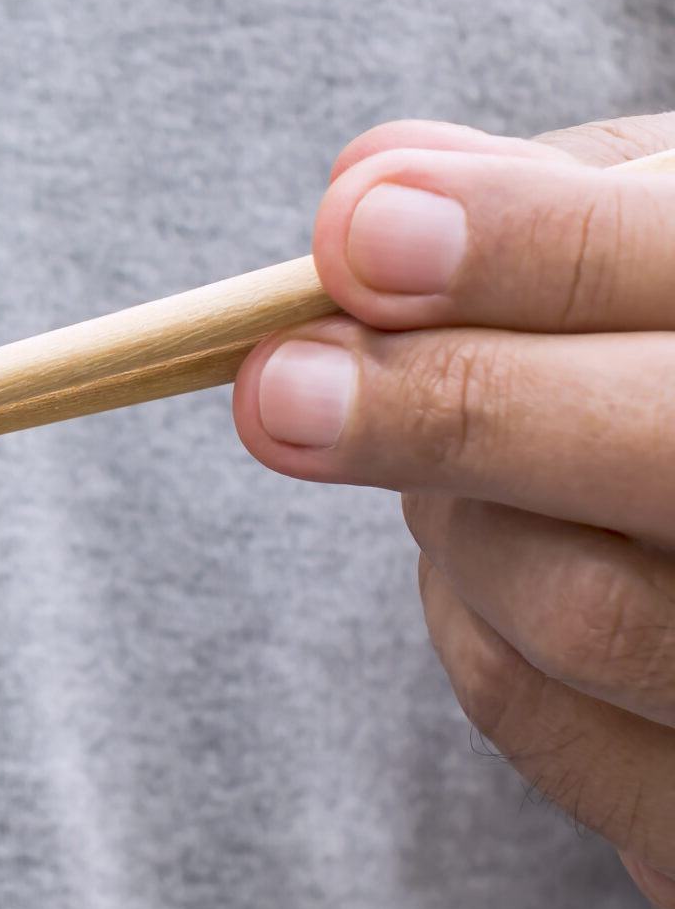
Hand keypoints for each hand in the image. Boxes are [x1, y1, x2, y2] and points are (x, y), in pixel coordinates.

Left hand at [234, 115, 674, 901]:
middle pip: (666, 456)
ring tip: (434, 440)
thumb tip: (369, 192)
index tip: (359, 230)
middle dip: (450, 408)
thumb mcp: (671, 247)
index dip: (533, 248)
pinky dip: (466, 618)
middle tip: (273, 383)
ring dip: (449, 514)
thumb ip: (549, 206)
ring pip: (575, 606)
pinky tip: (489, 553)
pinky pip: (533, 716)